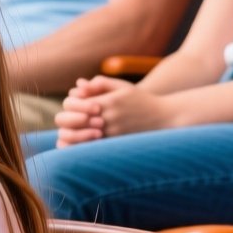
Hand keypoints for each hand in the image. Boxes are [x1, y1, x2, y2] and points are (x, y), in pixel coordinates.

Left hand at [58, 76, 176, 141]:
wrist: (165, 117)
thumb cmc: (141, 100)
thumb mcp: (122, 87)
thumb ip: (99, 83)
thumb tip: (78, 85)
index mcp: (107, 102)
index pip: (73, 104)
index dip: (70, 105)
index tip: (74, 106)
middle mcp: (108, 118)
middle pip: (73, 121)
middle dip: (67, 121)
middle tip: (69, 121)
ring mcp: (112, 134)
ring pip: (80, 138)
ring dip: (72, 136)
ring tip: (70, 134)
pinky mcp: (117, 145)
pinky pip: (93, 149)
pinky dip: (83, 148)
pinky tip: (80, 145)